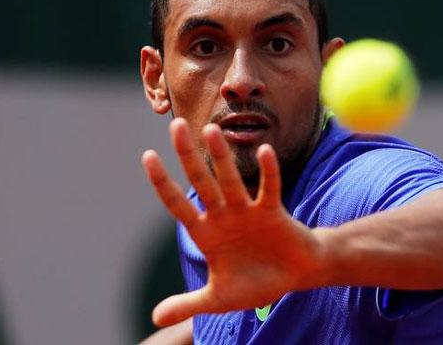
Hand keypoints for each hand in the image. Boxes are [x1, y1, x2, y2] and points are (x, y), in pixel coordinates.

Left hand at [141, 118, 327, 326]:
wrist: (295, 276)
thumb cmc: (257, 283)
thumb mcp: (219, 299)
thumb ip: (189, 304)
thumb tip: (155, 317)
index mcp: (207, 233)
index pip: (177, 205)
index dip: (162, 182)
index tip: (148, 156)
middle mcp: (223, 216)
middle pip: (201, 180)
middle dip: (187, 155)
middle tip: (176, 125)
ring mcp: (247, 211)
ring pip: (231, 179)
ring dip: (222, 156)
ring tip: (211, 129)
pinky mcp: (273, 211)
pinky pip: (269, 188)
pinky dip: (268, 171)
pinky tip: (264, 150)